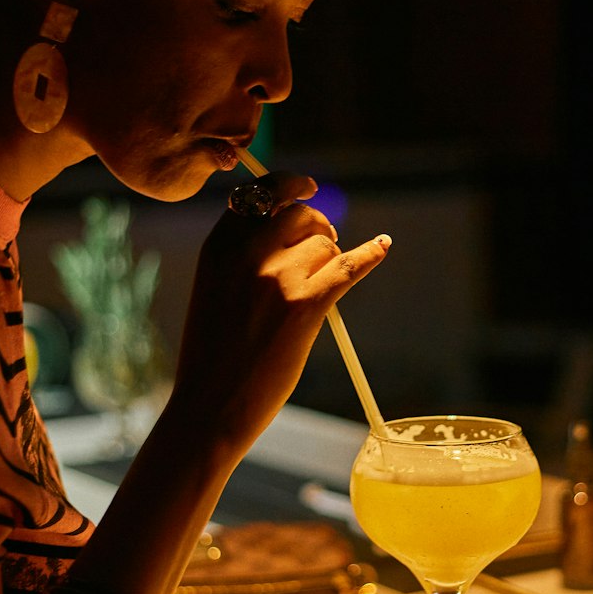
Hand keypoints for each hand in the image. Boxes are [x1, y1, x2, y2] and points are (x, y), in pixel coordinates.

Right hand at [172, 171, 389, 449]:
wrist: (209, 405)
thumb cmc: (212, 356)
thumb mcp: (214, 289)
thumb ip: (242, 257)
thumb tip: (290, 232)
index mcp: (219, 246)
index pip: (261, 195)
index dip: (289, 188)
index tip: (308, 190)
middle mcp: (246, 253)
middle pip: (300, 215)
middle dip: (318, 226)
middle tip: (326, 243)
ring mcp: (276, 278)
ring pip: (324, 246)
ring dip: (332, 257)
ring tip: (325, 280)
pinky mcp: (304, 306)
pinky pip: (348, 267)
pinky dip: (370, 254)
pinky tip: (383, 246)